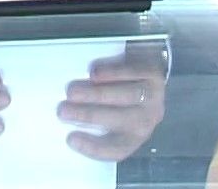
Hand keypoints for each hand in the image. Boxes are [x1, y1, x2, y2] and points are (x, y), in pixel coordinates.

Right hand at [60, 42, 168, 160]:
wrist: (149, 68)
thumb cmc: (122, 98)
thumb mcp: (112, 116)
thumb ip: (95, 121)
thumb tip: (67, 121)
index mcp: (134, 137)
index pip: (116, 150)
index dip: (93, 147)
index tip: (70, 138)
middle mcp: (147, 120)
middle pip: (119, 120)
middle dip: (87, 115)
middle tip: (63, 109)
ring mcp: (154, 96)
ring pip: (125, 95)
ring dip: (96, 94)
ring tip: (72, 91)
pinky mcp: (154, 74)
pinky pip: (133, 73)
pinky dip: (112, 73)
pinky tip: (94, 74)